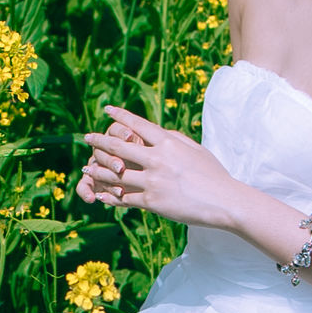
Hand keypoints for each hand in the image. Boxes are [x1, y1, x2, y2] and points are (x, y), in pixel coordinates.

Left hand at [77, 106, 242, 227]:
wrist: (225, 202)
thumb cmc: (214, 175)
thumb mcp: (196, 150)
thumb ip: (175, 139)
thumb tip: (160, 132)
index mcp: (169, 142)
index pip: (138, 124)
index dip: (120, 116)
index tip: (107, 110)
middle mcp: (157, 159)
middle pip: (119, 147)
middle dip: (99, 142)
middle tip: (87, 138)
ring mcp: (153, 181)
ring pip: (116, 174)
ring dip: (97, 171)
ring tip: (86, 169)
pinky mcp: (152, 202)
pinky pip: (124, 198)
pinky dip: (111, 197)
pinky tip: (101, 195)